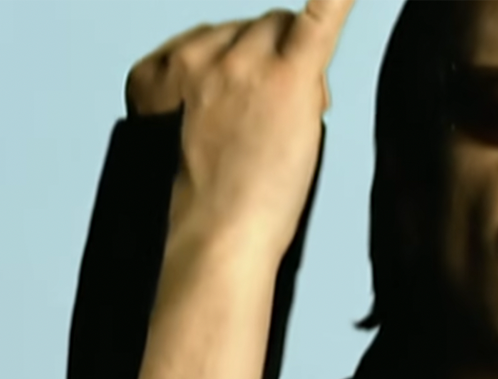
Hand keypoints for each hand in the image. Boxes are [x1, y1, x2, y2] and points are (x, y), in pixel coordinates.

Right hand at [125, 0, 353, 265]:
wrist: (214, 236)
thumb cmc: (205, 206)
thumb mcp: (187, 137)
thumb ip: (215, 96)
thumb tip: (271, 73)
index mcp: (161, 71)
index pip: (216, 42)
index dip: (242, 75)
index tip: (242, 116)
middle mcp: (198, 54)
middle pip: (256, 28)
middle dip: (273, 61)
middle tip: (275, 123)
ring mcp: (242, 62)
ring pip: (283, 27)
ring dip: (295, 62)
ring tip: (288, 122)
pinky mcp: (287, 78)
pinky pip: (318, 19)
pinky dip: (336, 1)